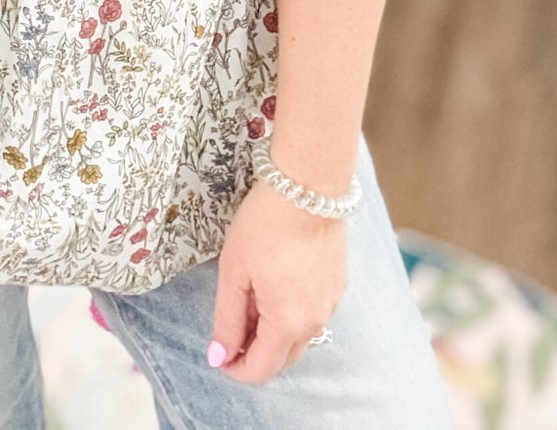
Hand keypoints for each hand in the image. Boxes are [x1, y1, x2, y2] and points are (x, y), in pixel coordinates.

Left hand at [208, 182, 346, 383]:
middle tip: (231, 324)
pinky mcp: (338, 284)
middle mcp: (315, 321)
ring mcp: (330, 303)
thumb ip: (227, 319)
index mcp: (286, 323)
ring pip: (299, 338)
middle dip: (254, 352)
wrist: (309, 185)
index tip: (218, 354)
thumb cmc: (265, 224)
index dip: (235, 368)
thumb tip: (220, 357)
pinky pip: (313, 314)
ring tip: (251, 296)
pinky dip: (292, 313)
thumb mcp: (234, 270)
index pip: (261, 370)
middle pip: (282, 359)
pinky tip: (275, 283)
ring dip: (273, 332)